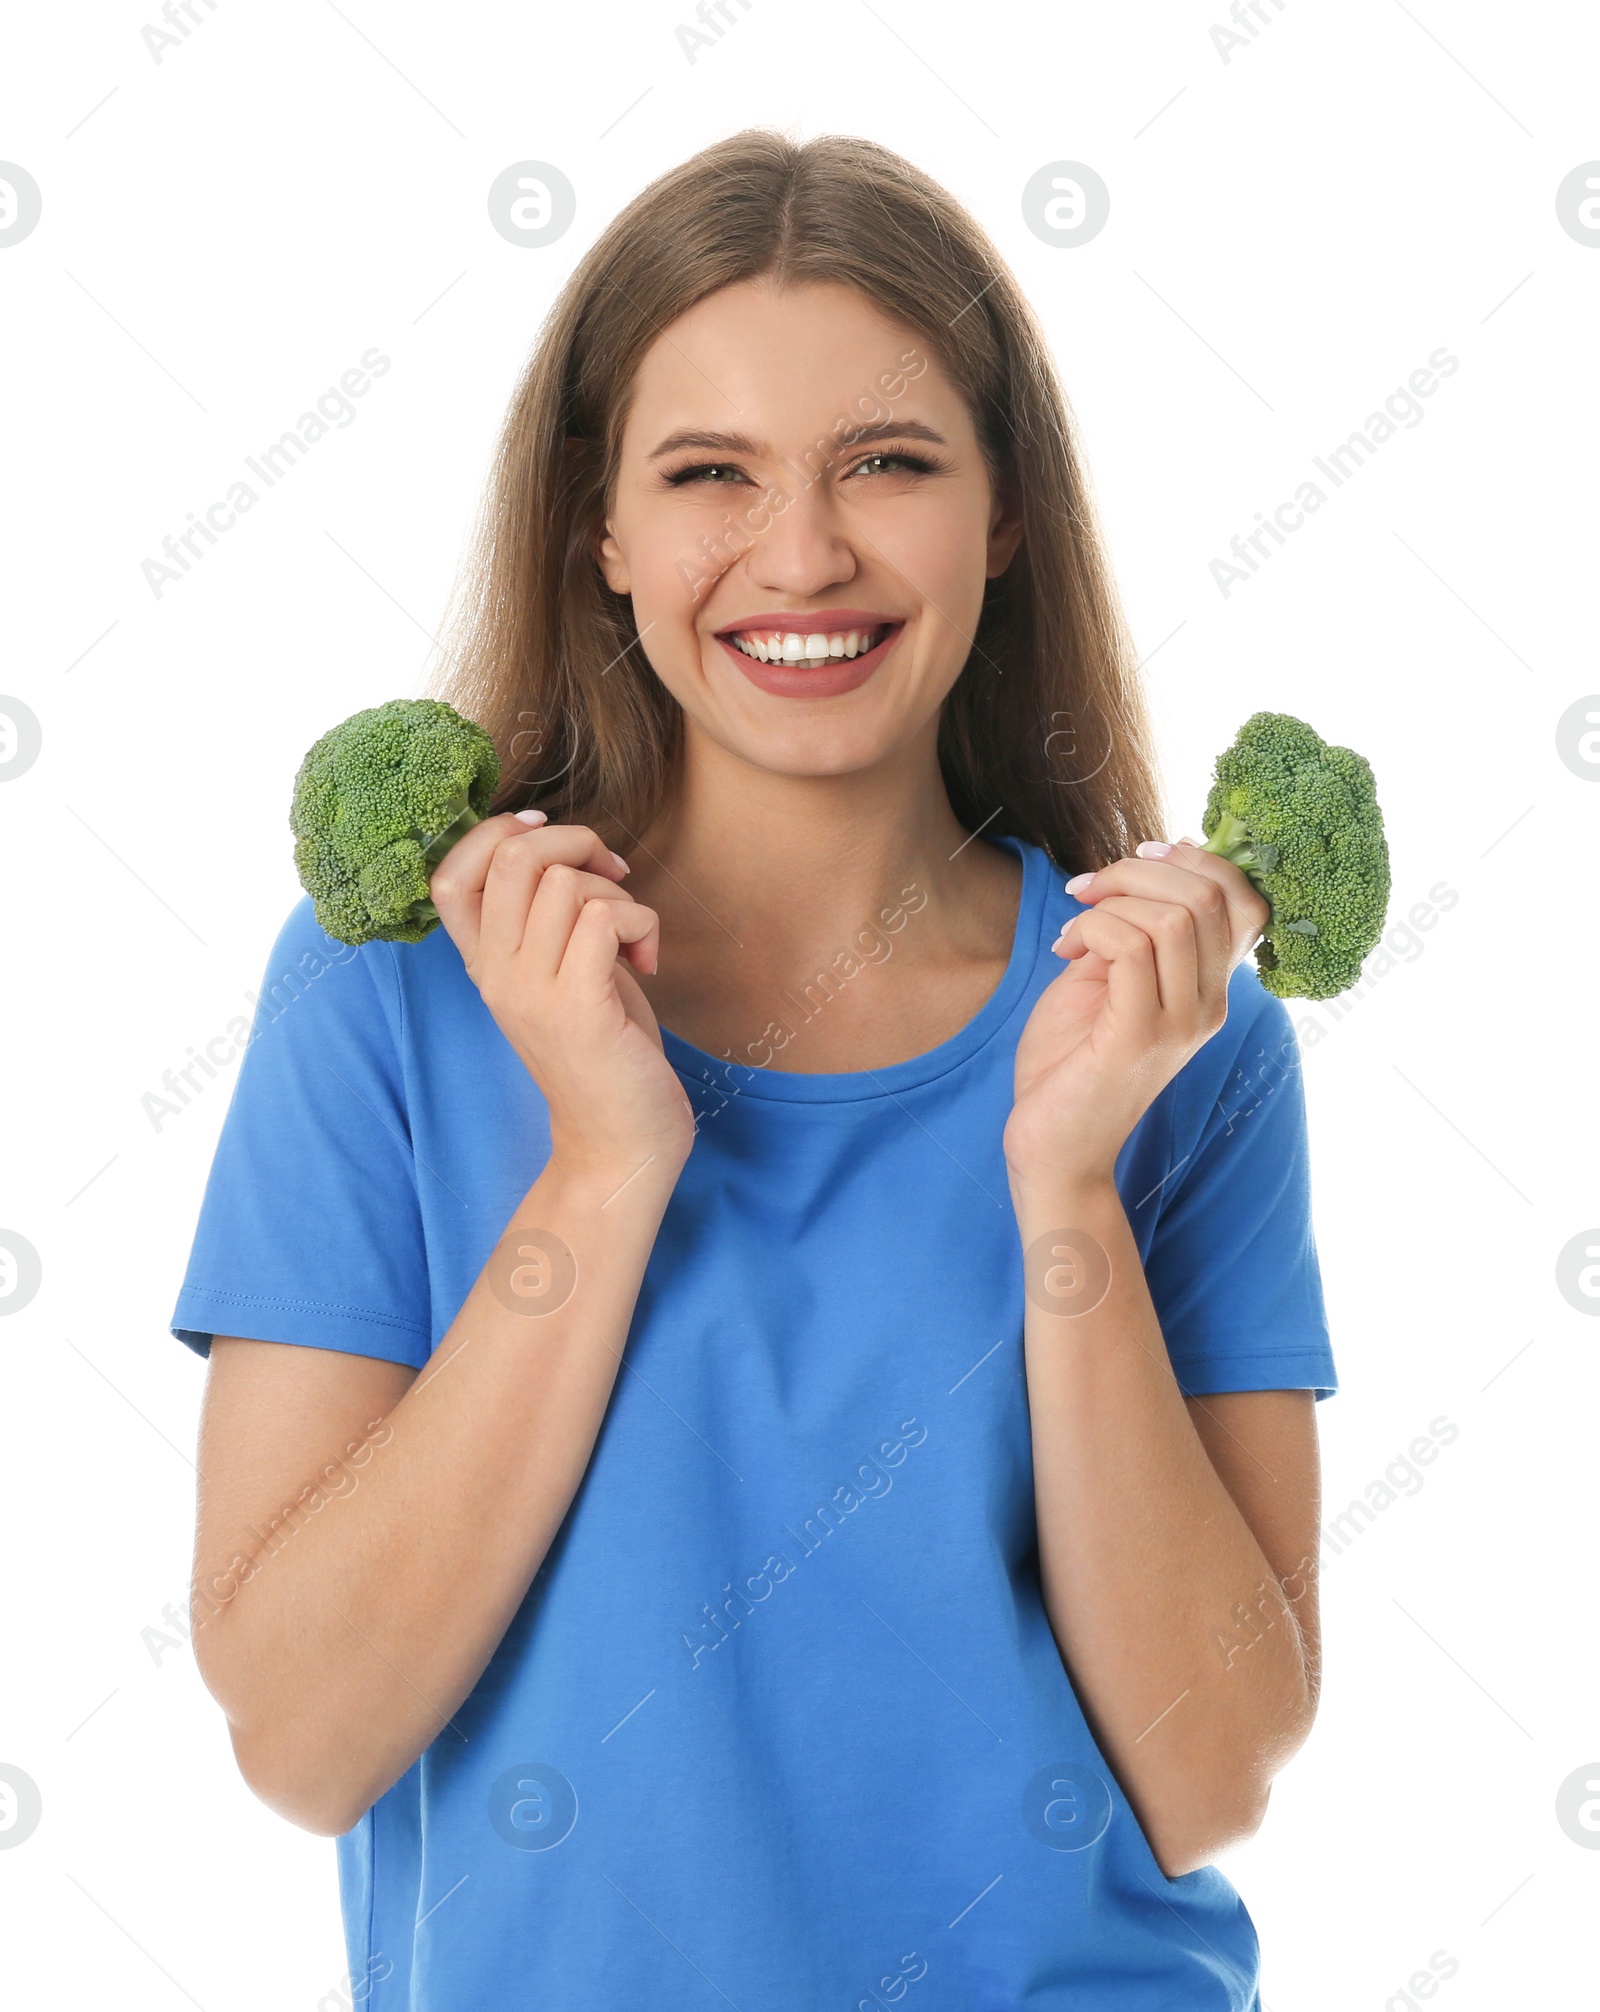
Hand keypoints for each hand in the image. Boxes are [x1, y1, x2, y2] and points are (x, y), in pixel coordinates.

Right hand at [429, 814, 695, 1181]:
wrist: (619, 1143)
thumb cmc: (604, 1052)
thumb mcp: (560, 975)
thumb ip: (547, 920)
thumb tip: (566, 848)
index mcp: (485, 964)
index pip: (449, 874)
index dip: (499, 833)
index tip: (551, 840)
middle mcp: (496, 975)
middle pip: (511, 858)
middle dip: (574, 844)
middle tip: (611, 879)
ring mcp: (533, 993)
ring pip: (566, 884)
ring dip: (617, 895)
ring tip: (632, 939)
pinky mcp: (579, 1009)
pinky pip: (604, 918)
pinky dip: (641, 922)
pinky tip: (648, 960)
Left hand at [1002, 838, 1270, 1189]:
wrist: (1052, 1145)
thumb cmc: (1071, 1061)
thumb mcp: (1106, 980)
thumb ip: (1131, 931)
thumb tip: (1136, 873)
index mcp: (1209, 987)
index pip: (1245, 900)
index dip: (1197, 859)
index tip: (1136, 859)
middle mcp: (1210, 1004)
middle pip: (1210, 895)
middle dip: (1140, 869)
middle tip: (1088, 889)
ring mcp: (1181, 1023)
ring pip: (1174, 916)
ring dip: (1113, 901)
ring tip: (1073, 926)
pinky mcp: (1141, 1037)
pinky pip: (1132, 947)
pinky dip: (1092, 930)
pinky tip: (1064, 951)